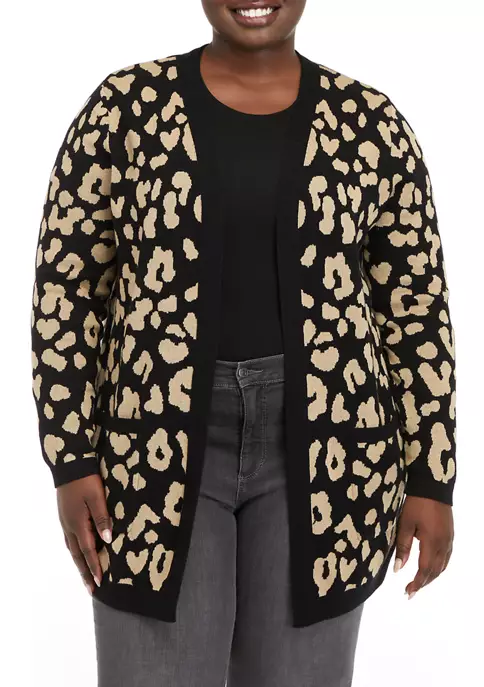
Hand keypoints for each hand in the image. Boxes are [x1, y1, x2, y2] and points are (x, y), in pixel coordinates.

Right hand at [57, 474, 111, 594]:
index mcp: (78, 524)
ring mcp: (65, 522)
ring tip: (86, 576)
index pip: (88, 551)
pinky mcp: (65, 517)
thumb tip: (107, 540)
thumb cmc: (86, 481)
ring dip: (79, 564)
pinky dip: (75, 551)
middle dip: (85, 572)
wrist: (69, 466)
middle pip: (77, 555)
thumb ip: (102, 518)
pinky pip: (70, 540)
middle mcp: (69, 527)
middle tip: (91, 589)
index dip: (95, 566)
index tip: (101, 582)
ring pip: (72, 549)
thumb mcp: (96, 497)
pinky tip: (78, 553)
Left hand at [393, 494, 453, 598]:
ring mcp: (449, 540)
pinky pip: (446, 557)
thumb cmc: (416, 504)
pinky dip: (438, 567)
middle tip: (410, 591)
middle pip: (435, 571)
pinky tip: (431, 568)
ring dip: (431, 576)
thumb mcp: (405, 524)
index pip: (424, 570)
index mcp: (431, 542)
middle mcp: (443, 545)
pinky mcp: (450, 535)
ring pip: (442, 566)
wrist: (433, 487)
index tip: (407, 592)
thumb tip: (398, 569)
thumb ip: (402, 547)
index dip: (416, 583)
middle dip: (423, 583)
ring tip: (419, 583)